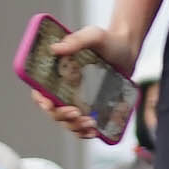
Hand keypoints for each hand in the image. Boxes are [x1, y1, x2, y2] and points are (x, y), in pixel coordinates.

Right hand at [43, 19, 137, 142]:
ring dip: (74, 127)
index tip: (50, 104)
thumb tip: (55, 49)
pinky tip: (94, 132)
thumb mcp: (93, 36)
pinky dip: (85, 132)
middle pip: (54, 111)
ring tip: (90, 124)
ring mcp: (77, 100)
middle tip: (77, 113)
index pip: (40, 91)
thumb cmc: (108, 40)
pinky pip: (82, 126)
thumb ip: (76, 40)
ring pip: (67, 122)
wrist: (128, 49)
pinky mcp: (91, 108)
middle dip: (62, 117)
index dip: (41, 101)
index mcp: (57, 73)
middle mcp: (64, 89)